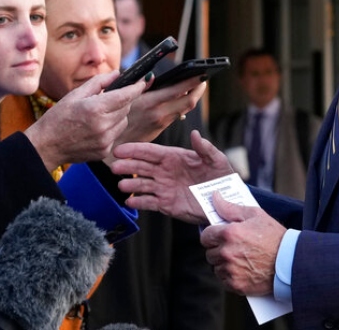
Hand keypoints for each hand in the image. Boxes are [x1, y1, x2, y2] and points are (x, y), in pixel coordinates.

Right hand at [24, 71, 145, 170]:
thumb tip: (117, 73)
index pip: (125, 96)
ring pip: (123, 122)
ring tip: (99, 115)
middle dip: (122, 100)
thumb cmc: (58, 118)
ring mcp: (105, 141)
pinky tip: (95, 129)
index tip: (144, 81)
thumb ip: (98, 82)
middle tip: (108, 99)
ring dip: (117, 115)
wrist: (46, 146)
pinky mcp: (104, 151)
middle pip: (126, 108)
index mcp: (95, 108)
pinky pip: (116, 135)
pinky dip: (111, 129)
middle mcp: (102, 126)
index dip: (137, 87)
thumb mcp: (75, 95)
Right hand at [111, 130, 233, 223]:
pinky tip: (129, 202)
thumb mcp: (216, 160)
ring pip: (142, 185)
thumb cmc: (221, 176)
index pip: (150, 152)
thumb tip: (195, 134)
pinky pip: (149, 203)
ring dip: (131, 185)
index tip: (120, 150)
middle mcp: (164, 171)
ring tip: (122, 186)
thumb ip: (205, 148)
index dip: (134, 150)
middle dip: (127, 166)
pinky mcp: (166, 204)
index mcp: (173, 157)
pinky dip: (139, 202)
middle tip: (114, 167)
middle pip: (141, 167)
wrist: (224, 201)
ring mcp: (164, 188)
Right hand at [115, 75, 206, 153]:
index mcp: (150, 102)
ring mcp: (161, 123)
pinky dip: (181, 104)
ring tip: (195, 85)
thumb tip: (152, 75)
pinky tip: (180, 97)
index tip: (202, 73)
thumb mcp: (123, 96)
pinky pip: (176, 115)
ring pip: (184, 108)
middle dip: (199, 89)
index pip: (179, 90)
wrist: (113, 143)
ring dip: (191, 96)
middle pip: (189, 102)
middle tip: (203, 78)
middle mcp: (159, 114)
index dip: (193, 82)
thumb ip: (139, 85)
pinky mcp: (160, 129)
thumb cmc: (114, 115)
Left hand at [200, 193, 284, 295]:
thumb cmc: (274, 236)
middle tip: (234, 248)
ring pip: (216, 267)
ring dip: (224, 264)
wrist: (290, 261)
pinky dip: (230, 276)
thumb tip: (215, 197)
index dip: (212, 236)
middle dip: (218, 250)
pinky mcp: (236, 284)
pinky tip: (243, 270)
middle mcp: (227, 252)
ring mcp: (231, 270)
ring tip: (240, 260)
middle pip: (209, 253)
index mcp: (229, 234)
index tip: (220, 237)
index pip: (205, 236)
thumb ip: (230, 208)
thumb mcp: (255, 215)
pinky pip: (223, 280)